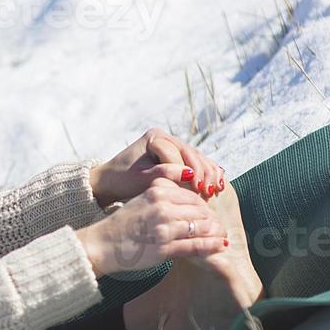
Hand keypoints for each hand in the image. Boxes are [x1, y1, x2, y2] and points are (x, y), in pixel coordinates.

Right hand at [75, 180, 228, 276]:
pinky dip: (211, 246)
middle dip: (212, 219)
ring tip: (221, 235)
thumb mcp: (143, 198)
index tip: (208, 213)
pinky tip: (220, 245)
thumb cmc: (123, 223)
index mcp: (157, 192)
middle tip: (219, 225)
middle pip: (200, 211)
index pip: (192, 196)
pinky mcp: (163, 249)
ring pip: (200, 227)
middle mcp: (162, 208)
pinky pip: (195, 246)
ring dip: (215, 232)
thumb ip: (165, 192)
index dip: (204, 205)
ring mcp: (163, 229)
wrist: (102, 244)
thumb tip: (190, 190)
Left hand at [91, 129, 225, 206]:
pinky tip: (218, 186)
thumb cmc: (123, 181)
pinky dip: (207, 174)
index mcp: (155, 137)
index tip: (197, 189)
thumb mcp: (141, 179)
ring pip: (197, 158)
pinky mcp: (177, 156)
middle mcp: (166, 137)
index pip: (178, 154)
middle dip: (202, 173)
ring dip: (208, 174)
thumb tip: (190, 174)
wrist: (111, 182)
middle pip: (191, 153)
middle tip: (209, 192)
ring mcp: (172, 145)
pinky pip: (197, 163)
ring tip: (216, 191)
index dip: (189, 171)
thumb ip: (165, 174)